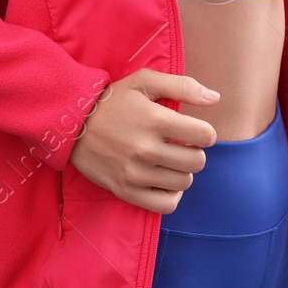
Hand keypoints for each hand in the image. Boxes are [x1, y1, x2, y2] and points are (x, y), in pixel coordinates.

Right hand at [68, 69, 220, 213]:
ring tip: (169, 159)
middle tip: (180, 144)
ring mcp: (136, 174)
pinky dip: (172, 195)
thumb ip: (182, 86)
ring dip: (182, 171)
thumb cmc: (113, 100)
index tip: (194, 130)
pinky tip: (165, 180)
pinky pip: (166, 205)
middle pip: (197, 162)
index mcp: (155, 120)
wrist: (72, 123)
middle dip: (194, 152)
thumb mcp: (145, 81)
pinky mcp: (126, 191)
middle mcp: (147, 149)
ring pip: (184, 182)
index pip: (205, 136)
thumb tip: (215, 98)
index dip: (205, 132)